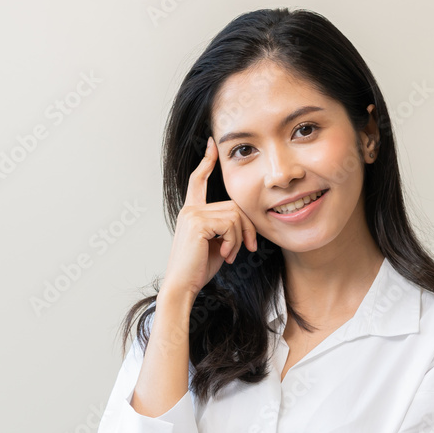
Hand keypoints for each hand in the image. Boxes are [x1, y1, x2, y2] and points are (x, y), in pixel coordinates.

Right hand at [162, 137, 258, 299]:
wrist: (183, 286)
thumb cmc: (199, 268)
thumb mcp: (217, 243)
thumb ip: (226, 227)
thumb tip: (244, 221)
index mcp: (192, 212)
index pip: (198, 181)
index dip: (206, 163)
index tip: (212, 146)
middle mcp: (190, 209)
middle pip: (233, 205)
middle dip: (247, 227)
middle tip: (250, 248)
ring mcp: (192, 214)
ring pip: (235, 215)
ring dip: (240, 238)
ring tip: (232, 255)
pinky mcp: (198, 222)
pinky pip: (231, 224)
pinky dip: (234, 242)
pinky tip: (226, 255)